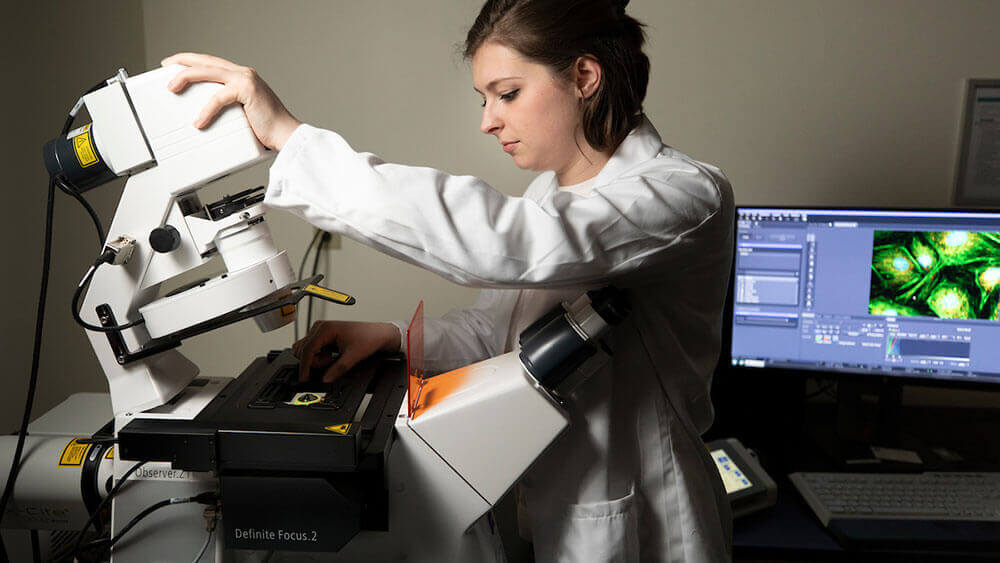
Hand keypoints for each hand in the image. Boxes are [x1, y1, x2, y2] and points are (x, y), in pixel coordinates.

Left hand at [161, 52, 301, 150]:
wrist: (287, 135)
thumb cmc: (267, 129)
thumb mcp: (242, 113)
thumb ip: (226, 107)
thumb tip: (203, 114)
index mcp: (242, 76)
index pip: (212, 63)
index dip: (192, 61)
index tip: (175, 65)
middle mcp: (243, 73)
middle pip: (206, 61)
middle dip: (182, 61)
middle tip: (166, 67)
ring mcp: (246, 80)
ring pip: (208, 71)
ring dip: (186, 77)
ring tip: (172, 88)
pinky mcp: (247, 91)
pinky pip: (218, 97)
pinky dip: (206, 110)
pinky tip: (198, 122)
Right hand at [292, 321, 401, 381]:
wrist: (377, 334)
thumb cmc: (368, 338)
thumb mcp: (353, 356)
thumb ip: (338, 369)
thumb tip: (325, 380)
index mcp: (326, 328)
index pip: (307, 349)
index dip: (305, 366)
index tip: (304, 378)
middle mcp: (320, 327)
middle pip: (304, 350)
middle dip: (314, 361)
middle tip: (331, 362)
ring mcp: (320, 330)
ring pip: (305, 349)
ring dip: (315, 359)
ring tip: (332, 358)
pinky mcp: (322, 335)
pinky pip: (311, 348)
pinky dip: (317, 356)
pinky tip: (330, 356)